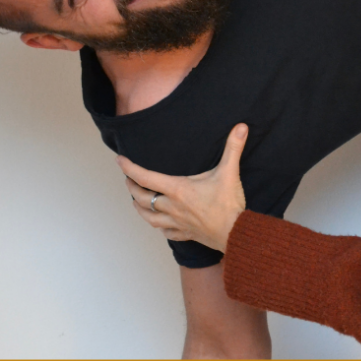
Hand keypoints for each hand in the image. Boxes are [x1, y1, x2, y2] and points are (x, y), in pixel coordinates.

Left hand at [118, 123, 249, 253]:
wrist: (235, 234)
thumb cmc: (229, 205)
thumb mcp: (230, 172)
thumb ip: (233, 148)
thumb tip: (241, 127)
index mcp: (178, 190)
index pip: (145, 177)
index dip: (129, 168)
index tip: (119, 160)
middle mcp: (172, 207)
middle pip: (141, 198)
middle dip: (131, 188)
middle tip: (128, 179)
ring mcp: (177, 222)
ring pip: (149, 217)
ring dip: (139, 208)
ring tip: (136, 201)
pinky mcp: (185, 234)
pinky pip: (166, 232)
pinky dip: (159, 226)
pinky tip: (160, 224)